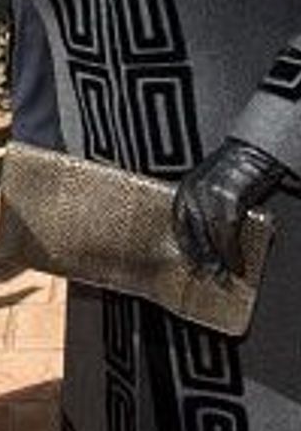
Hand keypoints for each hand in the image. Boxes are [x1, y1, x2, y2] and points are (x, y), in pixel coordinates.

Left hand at [172, 137, 285, 277]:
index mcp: (185, 190)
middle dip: (202, 259)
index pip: (179, 225)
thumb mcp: (207, 187)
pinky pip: (228, 234)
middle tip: (208, 276)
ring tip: (225, 276)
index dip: (187, 247)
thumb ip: (201, 207)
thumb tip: (205, 239)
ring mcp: (210, 197)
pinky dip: (232, 254)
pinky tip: (236, 265)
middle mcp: (193, 193)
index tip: (191, 264)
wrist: (251, 154)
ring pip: (211, 238)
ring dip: (219, 261)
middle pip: (194, 234)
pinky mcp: (229, 200)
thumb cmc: (232, 171)